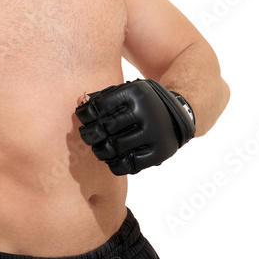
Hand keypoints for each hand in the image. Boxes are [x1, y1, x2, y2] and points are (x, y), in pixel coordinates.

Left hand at [74, 79, 195, 174]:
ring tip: (99, 147)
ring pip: (114, 148)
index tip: (84, 117)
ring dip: (99, 150)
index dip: (84, 114)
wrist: (178, 114)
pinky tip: (113, 158)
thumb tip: (80, 100)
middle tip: (88, 135)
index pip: (98, 107)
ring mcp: (154, 134)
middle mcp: (146, 113)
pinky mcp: (159, 153)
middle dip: (90, 134)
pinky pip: (127, 165)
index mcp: (135, 93)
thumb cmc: (141, 103)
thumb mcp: (125, 92)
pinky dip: (114, 164)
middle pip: (104, 128)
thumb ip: (101, 96)